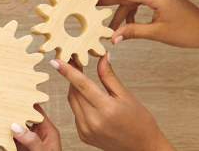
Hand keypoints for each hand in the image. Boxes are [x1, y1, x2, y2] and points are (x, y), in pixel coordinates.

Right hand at [0, 96, 60, 150]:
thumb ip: (32, 141)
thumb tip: (17, 126)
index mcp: (47, 132)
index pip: (34, 111)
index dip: (22, 101)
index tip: (10, 93)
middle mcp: (35, 136)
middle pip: (16, 118)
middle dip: (1, 109)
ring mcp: (24, 145)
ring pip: (8, 130)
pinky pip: (4, 143)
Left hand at [50, 54, 175, 150]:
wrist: (143, 146)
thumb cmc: (139, 121)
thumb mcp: (126, 95)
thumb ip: (109, 76)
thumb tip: (102, 56)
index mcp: (106, 109)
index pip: (81, 84)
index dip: (67, 71)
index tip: (56, 61)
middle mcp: (93, 121)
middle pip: (74, 92)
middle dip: (72, 77)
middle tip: (75, 63)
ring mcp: (86, 130)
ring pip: (73, 102)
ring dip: (75, 89)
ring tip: (82, 80)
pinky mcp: (83, 136)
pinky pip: (75, 114)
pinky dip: (79, 103)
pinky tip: (88, 100)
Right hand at [87, 0, 198, 47]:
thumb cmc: (189, 31)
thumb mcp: (158, 33)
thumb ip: (134, 32)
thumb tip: (114, 36)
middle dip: (109, 1)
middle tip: (91, 5)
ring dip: (122, 12)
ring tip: (110, 25)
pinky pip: (140, 1)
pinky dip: (132, 11)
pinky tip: (127, 24)